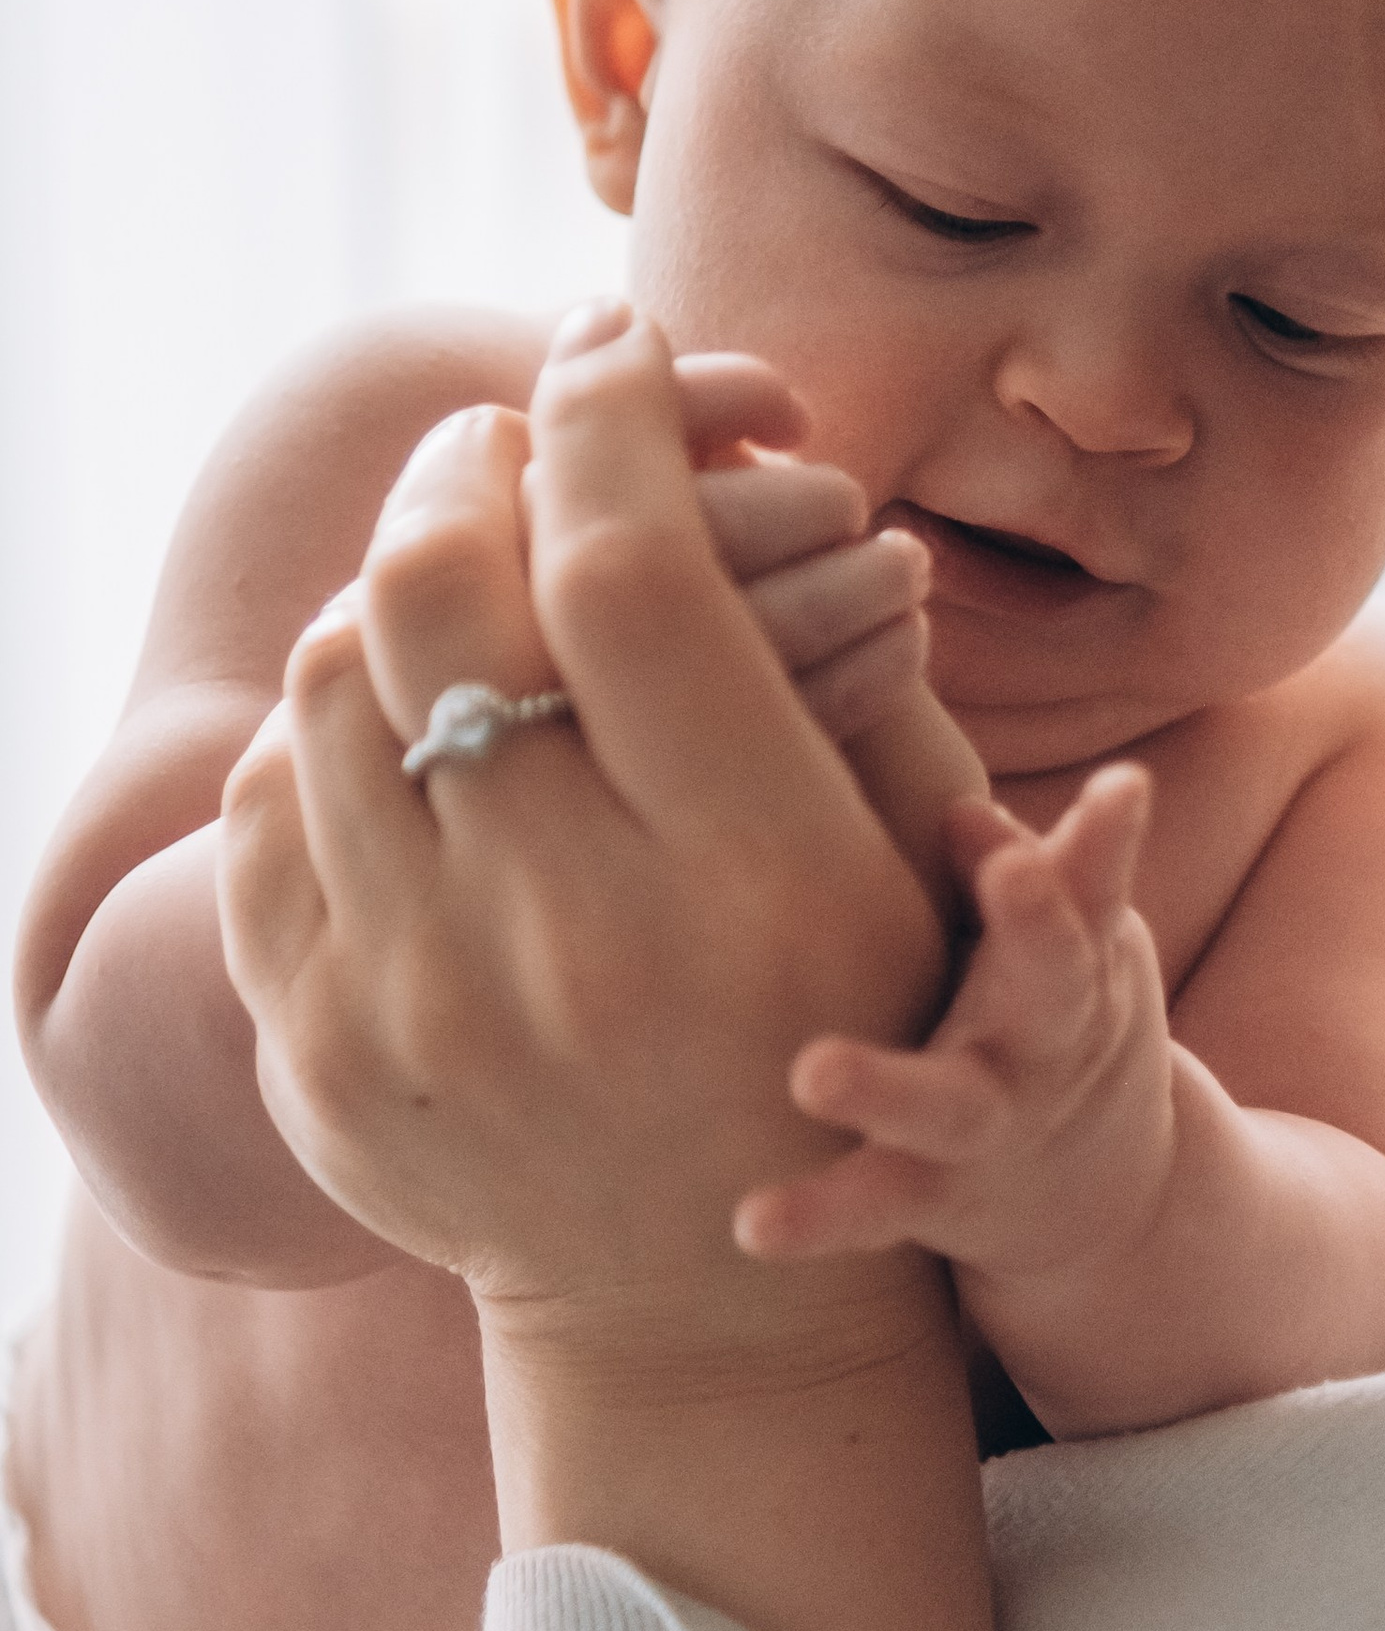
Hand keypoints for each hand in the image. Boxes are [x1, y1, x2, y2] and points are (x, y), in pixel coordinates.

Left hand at [218, 305, 1012, 1630]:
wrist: (698, 1295)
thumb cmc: (825, 1016)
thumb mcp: (871, 842)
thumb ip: (805, 641)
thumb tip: (698, 433)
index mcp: (746, 875)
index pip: (628, 568)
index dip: (614, 413)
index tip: (616, 336)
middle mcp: (574, 942)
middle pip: (443, 597)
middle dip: (470, 468)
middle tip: (509, 438)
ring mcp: (422, 1008)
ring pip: (334, 685)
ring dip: (392, 586)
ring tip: (458, 570)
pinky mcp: (322, 1055)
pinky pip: (267, 808)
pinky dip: (328, 726)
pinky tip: (395, 715)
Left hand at [735, 766, 1169, 1281]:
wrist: (1105, 1196)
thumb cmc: (1054, 1012)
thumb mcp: (1074, 943)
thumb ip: (1023, 872)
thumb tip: (960, 810)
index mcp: (1083, 962)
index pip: (1101, 883)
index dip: (1111, 835)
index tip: (1123, 784)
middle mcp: (1047, 1041)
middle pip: (1057, 979)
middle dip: (1040, 921)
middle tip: (1014, 870)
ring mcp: (991, 1124)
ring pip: (949, 1108)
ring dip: (887, 1088)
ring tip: (813, 1073)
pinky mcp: (932, 1196)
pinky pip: (874, 1206)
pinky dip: (819, 1218)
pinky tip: (753, 1222)